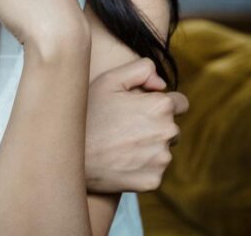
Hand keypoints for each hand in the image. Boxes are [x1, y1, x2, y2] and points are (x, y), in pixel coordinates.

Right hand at [84, 58, 188, 192]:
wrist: (70, 153)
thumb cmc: (88, 113)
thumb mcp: (109, 80)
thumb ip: (141, 69)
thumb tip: (162, 84)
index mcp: (161, 106)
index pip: (180, 103)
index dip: (160, 104)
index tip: (141, 109)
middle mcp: (168, 132)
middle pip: (171, 127)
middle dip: (154, 125)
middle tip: (123, 127)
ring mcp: (161, 159)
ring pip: (162, 149)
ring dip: (148, 147)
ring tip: (119, 144)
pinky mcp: (154, 180)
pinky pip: (153, 170)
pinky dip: (140, 167)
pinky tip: (119, 161)